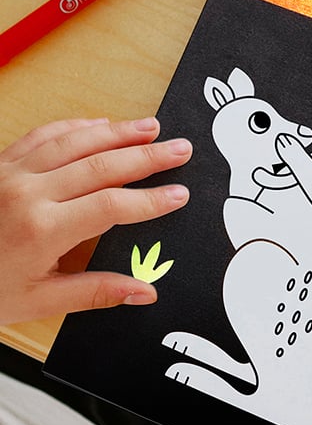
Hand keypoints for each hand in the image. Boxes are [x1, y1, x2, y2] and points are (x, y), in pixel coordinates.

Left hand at [0, 117, 191, 324]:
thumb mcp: (37, 301)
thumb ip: (95, 292)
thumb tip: (144, 291)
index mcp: (42, 230)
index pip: (113, 206)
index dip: (151, 200)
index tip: (179, 194)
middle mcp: (28, 194)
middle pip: (101, 165)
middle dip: (147, 156)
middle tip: (181, 148)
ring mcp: (10, 174)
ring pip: (74, 142)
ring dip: (117, 131)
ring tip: (150, 126)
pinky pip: (41, 136)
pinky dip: (74, 127)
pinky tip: (98, 124)